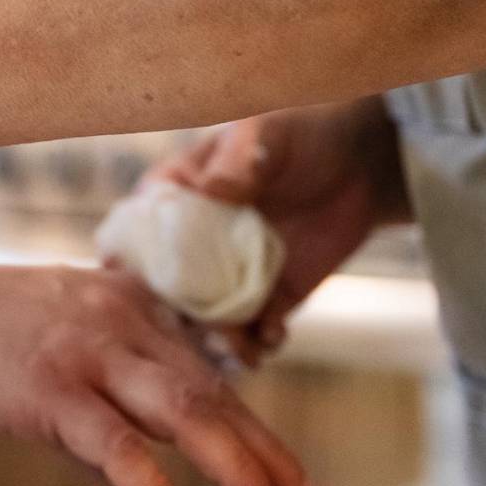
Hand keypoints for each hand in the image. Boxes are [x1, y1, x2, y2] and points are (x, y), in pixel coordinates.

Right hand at [0, 254, 324, 485]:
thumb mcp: (49, 338)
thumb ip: (99, 384)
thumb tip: (134, 455)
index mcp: (126, 311)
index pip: (209, 378)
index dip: (258, 435)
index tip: (297, 483)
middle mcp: (120, 323)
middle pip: (213, 396)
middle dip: (268, 458)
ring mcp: (84, 352)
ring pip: (183, 412)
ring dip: (235, 469)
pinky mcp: (43, 385)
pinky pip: (109, 437)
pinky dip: (147, 475)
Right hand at [154, 97, 407, 355]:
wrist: (359, 165)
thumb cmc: (297, 135)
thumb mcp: (263, 134)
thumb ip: (237, 161)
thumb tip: (213, 189)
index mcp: (174, 203)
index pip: (133, 239)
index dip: (126, 267)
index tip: (133, 290)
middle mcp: (191, 248)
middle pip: (164, 293)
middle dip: (175, 321)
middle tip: (199, 334)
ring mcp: (227, 278)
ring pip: (206, 322)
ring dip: (219, 343)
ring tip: (242, 351)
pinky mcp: (267, 299)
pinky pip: (253, 332)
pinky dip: (259, 343)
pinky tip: (273, 335)